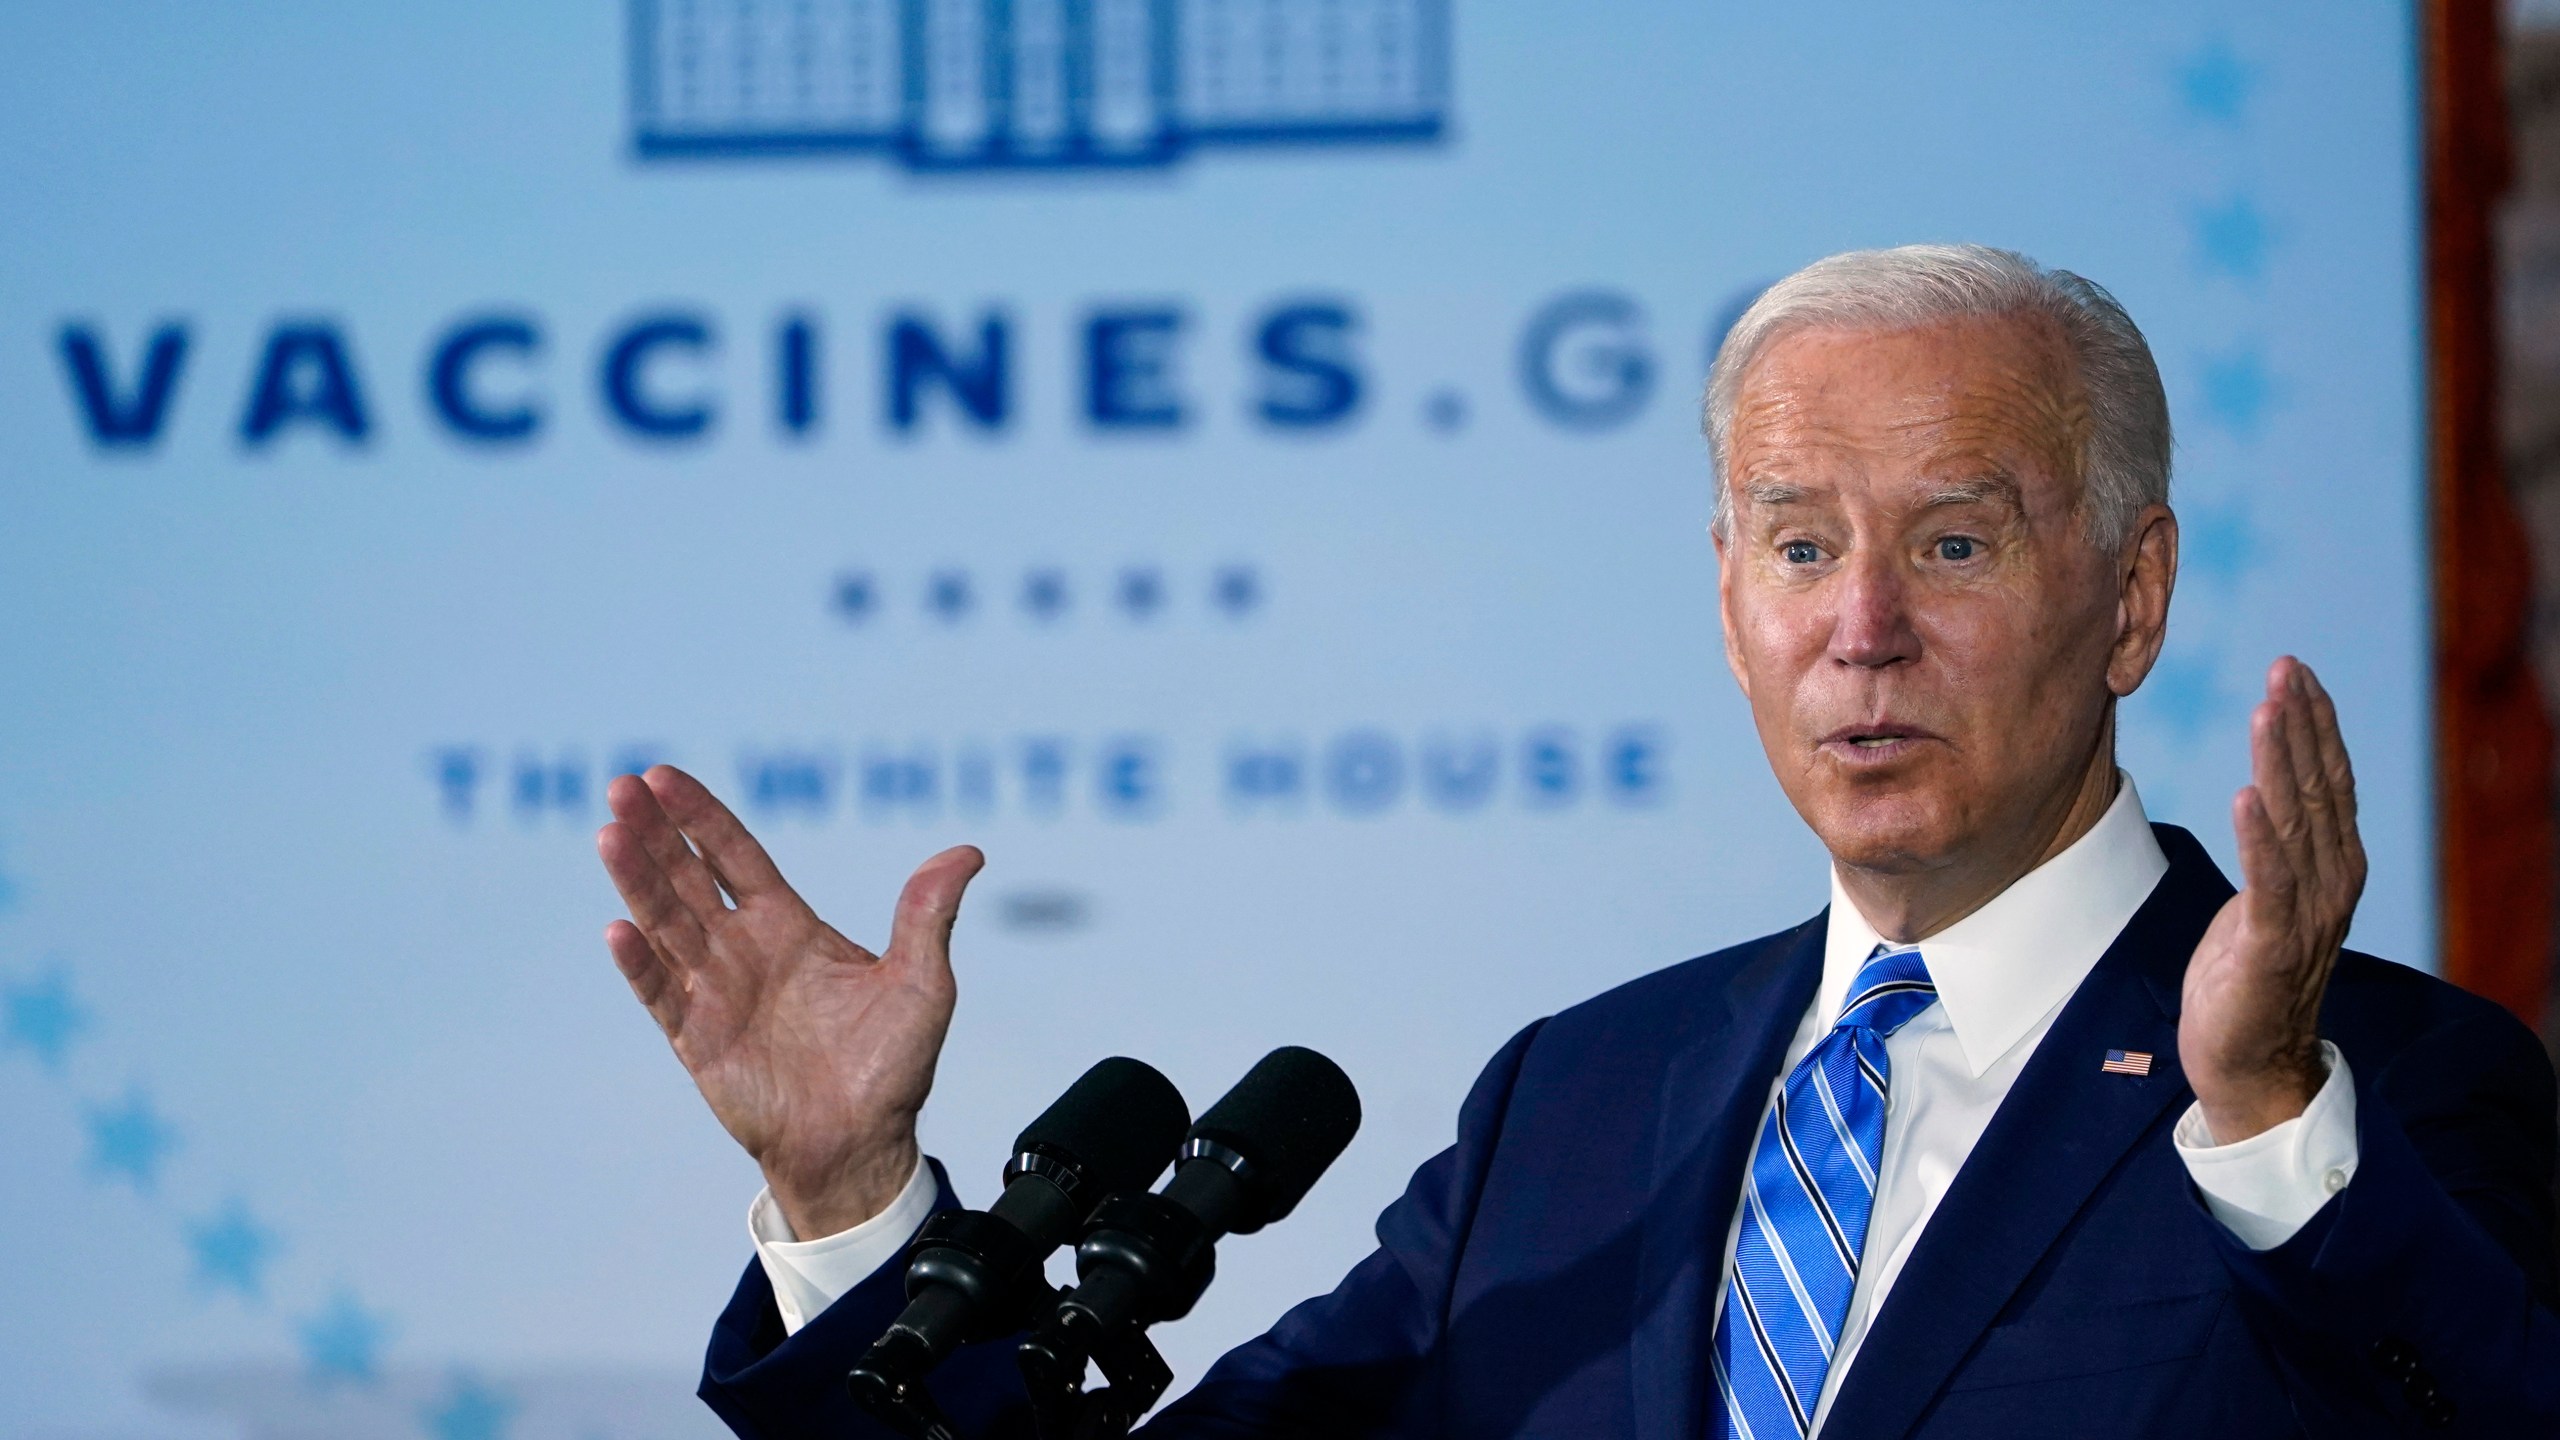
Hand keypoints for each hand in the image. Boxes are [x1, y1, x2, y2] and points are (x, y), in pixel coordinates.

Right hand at [596, 765, 983, 1238]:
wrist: (862, 1145)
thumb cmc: (892, 1066)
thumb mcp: (921, 983)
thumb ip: (929, 915)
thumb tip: (969, 852)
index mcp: (788, 926)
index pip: (734, 856)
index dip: (700, 817)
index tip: (663, 777)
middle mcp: (743, 950)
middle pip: (688, 879)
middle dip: (656, 834)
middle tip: (622, 788)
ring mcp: (715, 992)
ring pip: (666, 925)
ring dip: (637, 881)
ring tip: (610, 835)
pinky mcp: (697, 1040)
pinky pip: (662, 993)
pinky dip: (640, 963)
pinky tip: (618, 929)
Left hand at [2178, 658, 2366, 1143]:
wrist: (2249, 1061)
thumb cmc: (2248, 976)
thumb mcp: (2267, 898)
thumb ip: (2277, 848)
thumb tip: (2267, 790)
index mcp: (2333, 867)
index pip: (2328, 781)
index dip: (2315, 725)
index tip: (2295, 672)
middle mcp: (2331, 884)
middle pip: (2317, 789)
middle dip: (2300, 725)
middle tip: (2285, 668)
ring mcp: (2305, 915)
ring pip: (2295, 823)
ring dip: (2280, 762)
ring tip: (2267, 709)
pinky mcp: (2270, 946)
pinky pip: (2267, 882)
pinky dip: (2258, 836)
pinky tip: (2245, 795)